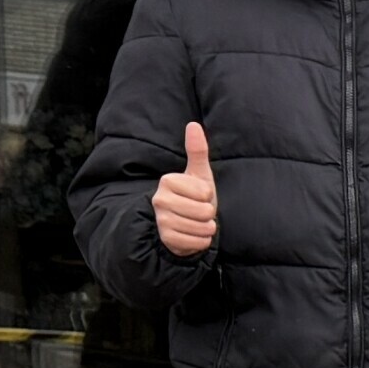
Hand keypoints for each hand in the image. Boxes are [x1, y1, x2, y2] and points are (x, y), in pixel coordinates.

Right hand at [153, 123, 216, 257]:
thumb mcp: (199, 174)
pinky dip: (201, 241)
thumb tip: (193, 124)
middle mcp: (159, 199)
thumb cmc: (195, 196)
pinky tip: (192, 234)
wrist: (184, 224)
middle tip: (199, 211)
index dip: (208, 196)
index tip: (199, 196)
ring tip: (196, 222)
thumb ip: (197, 151)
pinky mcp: (166, 238)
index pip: (204, 192)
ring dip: (206, 228)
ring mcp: (161, 219)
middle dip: (209, 214)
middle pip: (204, 211)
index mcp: (167, 181)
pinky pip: (197, 242)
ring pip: (202, 227)